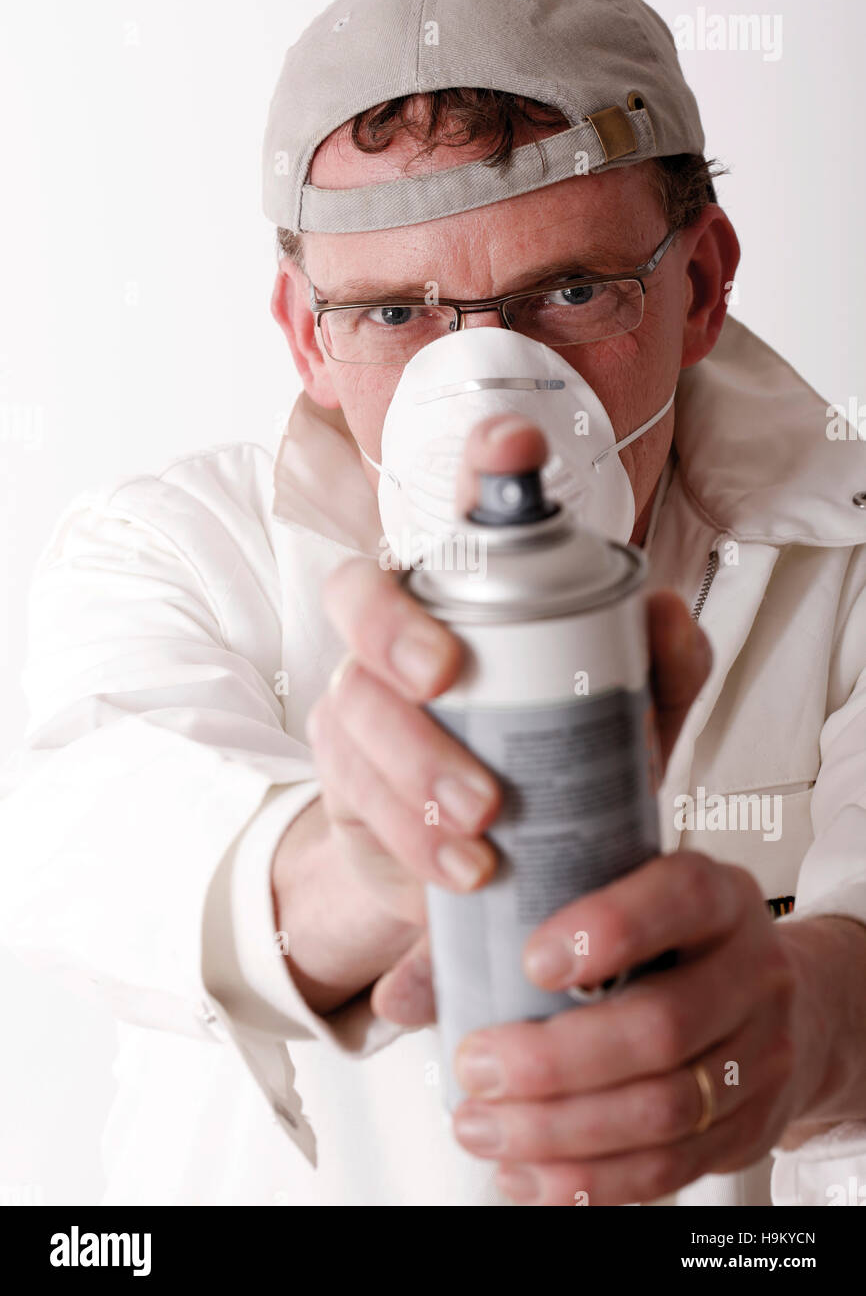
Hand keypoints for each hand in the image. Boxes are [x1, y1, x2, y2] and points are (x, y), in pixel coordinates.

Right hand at [371, 430, 713, 1018]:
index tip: (513, 441)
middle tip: (445, 676)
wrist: (490, 864)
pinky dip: (413, 833)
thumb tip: (664, 613)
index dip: (481, 470)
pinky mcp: (344, 778)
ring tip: (481, 816)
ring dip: (413, 758)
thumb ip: (658, 671)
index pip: (463, 516)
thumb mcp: (622, 721)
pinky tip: (465, 867)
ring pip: (353, 704)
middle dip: (393, 628)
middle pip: (358, 595)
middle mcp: (398, 632)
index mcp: (470, 598)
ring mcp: (360, 703)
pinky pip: (355, 792)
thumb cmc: (556, 762)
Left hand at [450, 851, 804, 1204]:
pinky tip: (528, 1173)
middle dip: (555, 1061)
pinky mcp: (751, 1126)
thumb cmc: (663, 945)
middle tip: (476, 1068)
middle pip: (662, 1026)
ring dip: (559, 1131)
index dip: (608, 930)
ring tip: (482, 1128)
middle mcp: (751, 970)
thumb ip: (502, 931)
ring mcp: (761, 1052)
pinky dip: (591, 1180)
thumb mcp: (605, 906)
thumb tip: (397, 997)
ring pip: (663, 1109)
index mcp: (714, 894)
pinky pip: (672, 1168)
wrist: (781, 1001)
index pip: (675, 898)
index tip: (531, 962)